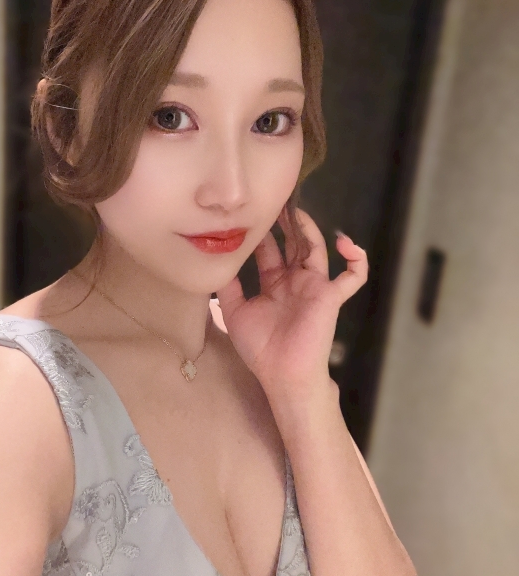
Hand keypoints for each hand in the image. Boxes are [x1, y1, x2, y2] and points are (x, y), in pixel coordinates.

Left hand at [215, 207, 367, 393]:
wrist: (281, 375)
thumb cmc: (260, 350)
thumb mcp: (235, 312)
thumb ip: (228, 287)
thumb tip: (218, 261)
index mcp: (274, 284)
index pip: (269, 250)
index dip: (263, 232)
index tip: (253, 212)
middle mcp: (295, 281)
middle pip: (292, 243)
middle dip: (285, 222)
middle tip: (275, 200)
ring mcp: (314, 287)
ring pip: (317, 249)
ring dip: (309, 229)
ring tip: (296, 210)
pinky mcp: (330, 297)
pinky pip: (353, 277)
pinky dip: (357, 260)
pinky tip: (347, 244)